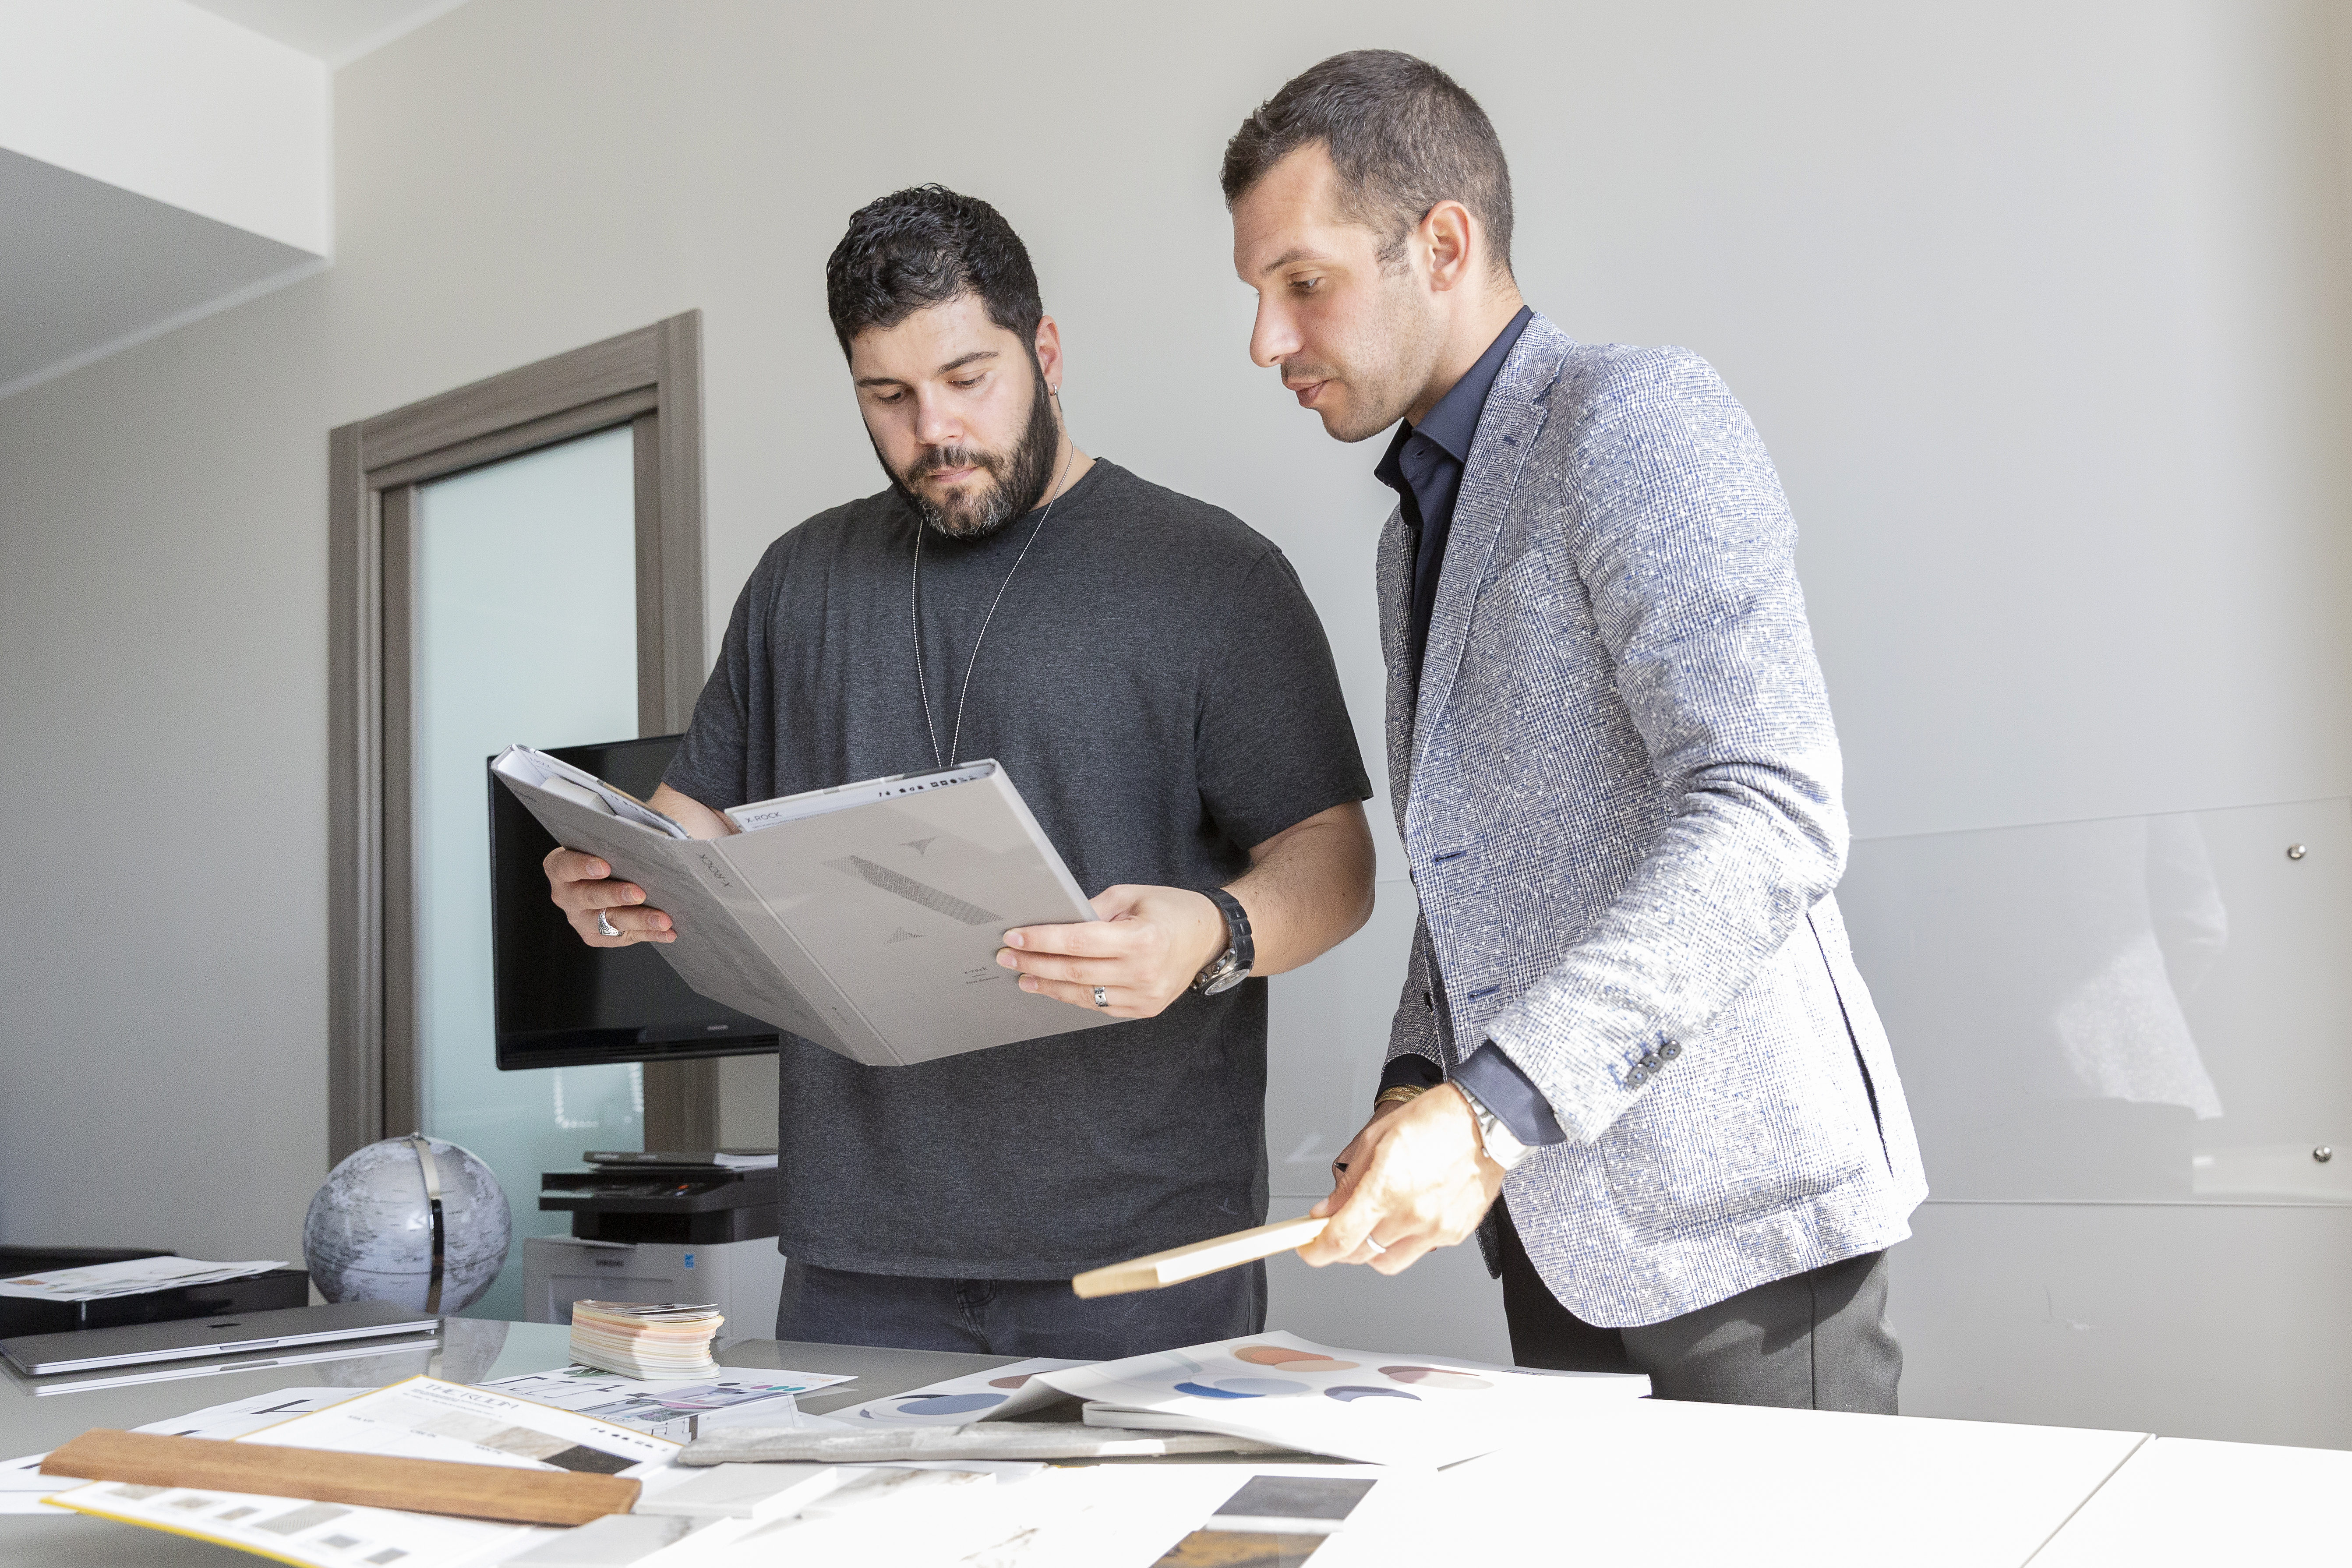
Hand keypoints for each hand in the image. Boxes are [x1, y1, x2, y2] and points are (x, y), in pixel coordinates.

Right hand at [543, 846, 674, 946]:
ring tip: (662, 919)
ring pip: (609, 921)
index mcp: (560, 867)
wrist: (616, 873)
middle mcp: (566, 895)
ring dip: (639, 920)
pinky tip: (669, 932)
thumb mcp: (610, 839)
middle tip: (639, 893)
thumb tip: (646, 834)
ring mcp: (581, 919)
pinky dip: (650, 934)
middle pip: (588, 897)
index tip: (605, 866)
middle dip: (615, 895)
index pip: (564, 866)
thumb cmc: (613, 851)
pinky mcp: (599, 936)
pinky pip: (626, 937)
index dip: (582, 866)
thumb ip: (618, 836)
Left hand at [995, 884, 1227, 1018]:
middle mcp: (1144, 972)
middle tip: (1007, 956)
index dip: (1042, 940)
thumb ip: (1094, 908)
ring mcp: (1145, 996)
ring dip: (1048, 985)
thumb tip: (1056, 920)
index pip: (1079, 942)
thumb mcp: (1133, 895)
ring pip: (1084, 995)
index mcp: (1142, 939)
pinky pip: (1099, 1006)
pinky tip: (1054, 986)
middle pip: (1075, 972)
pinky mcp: (1145, 1009)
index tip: (1015, 937)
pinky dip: (1073, 996)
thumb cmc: (1173, 910)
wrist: (1213, 938)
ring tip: (1023, 975)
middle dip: (1035, 963)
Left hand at [1300, 1085, 1504, 1274]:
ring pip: (1388, 1261)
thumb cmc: (1435, 1120)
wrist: (1485, 1121)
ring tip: (1375, 1221)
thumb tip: (1327, 1211)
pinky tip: (1407, 1214)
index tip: (1308, 1249)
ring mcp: (1435, 1229)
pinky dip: (1405, 1240)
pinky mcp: (1455, 1233)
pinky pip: (1419, 1251)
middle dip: (1342, 1245)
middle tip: (1338, 1227)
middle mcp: (1411, 1216)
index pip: (1340, 1240)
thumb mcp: (1375, 1141)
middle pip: (1361, 1254)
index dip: (1317, 1251)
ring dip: (1372, 1248)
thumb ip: (1348, 1183)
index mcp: (1386, 1190)